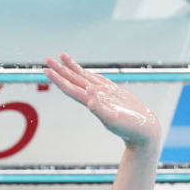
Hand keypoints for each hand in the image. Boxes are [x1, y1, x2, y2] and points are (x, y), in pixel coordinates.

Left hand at [44, 53, 160, 148]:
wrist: (144, 132)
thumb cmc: (130, 128)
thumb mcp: (114, 119)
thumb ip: (100, 107)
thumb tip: (89, 93)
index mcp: (91, 102)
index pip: (69, 88)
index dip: (57, 79)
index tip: (45, 70)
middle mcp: (94, 97)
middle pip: (72, 80)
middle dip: (59, 69)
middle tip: (47, 59)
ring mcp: (104, 94)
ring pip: (83, 77)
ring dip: (71, 68)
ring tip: (61, 57)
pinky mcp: (114, 93)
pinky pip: (97, 79)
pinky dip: (88, 73)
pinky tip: (83, 71)